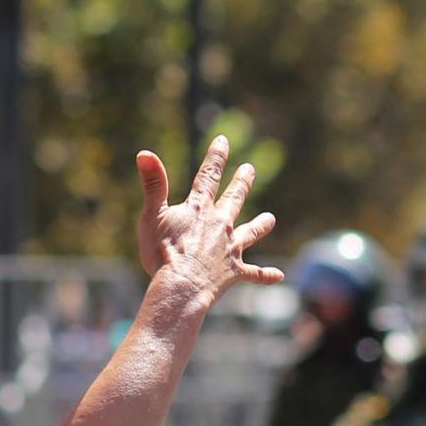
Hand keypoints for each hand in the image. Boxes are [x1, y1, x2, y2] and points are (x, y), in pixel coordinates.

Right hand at [135, 136, 281, 306]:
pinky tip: (280, 276)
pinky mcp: (234, 272)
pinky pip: (254, 274)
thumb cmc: (163, 252)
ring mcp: (230, 249)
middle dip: (242, 183)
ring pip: (250, 233)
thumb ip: (153, 185)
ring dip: (261, 224)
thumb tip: (145, 153)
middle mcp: (220, 225)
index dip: (216, 157)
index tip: (224, 141)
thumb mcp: (152, 215)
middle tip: (250, 169)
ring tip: (271, 218)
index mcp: (199, 210)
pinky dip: (266, 275)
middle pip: (234, 199)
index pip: (208, 176)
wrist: (182, 285)